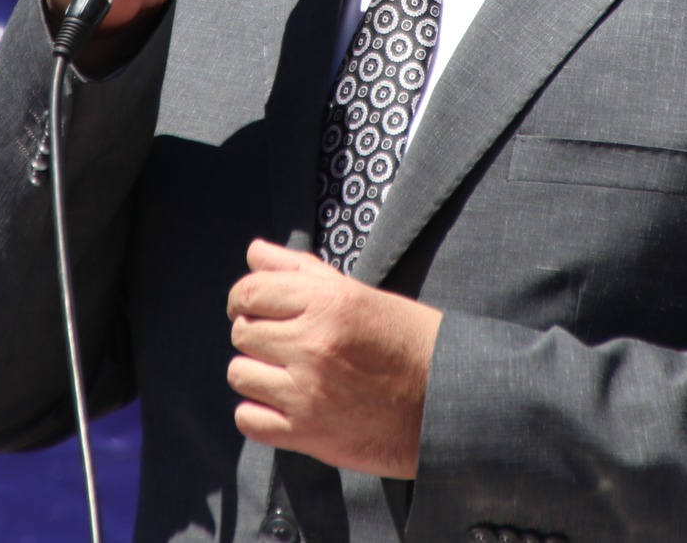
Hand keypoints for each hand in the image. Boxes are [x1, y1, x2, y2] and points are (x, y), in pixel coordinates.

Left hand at [226, 239, 441, 479]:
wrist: (447, 403)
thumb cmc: (407, 341)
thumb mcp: (360, 294)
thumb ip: (300, 270)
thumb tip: (254, 252)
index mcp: (328, 303)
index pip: (249, 292)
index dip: (245, 298)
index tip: (255, 307)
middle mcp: (313, 344)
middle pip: (242, 332)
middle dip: (257, 334)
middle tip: (284, 343)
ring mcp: (307, 392)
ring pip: (239, 374)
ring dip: (257, 373)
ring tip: (286, 374)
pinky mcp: (307, 433)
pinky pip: (248, 419)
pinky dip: (258, 412)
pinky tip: (284, 404)